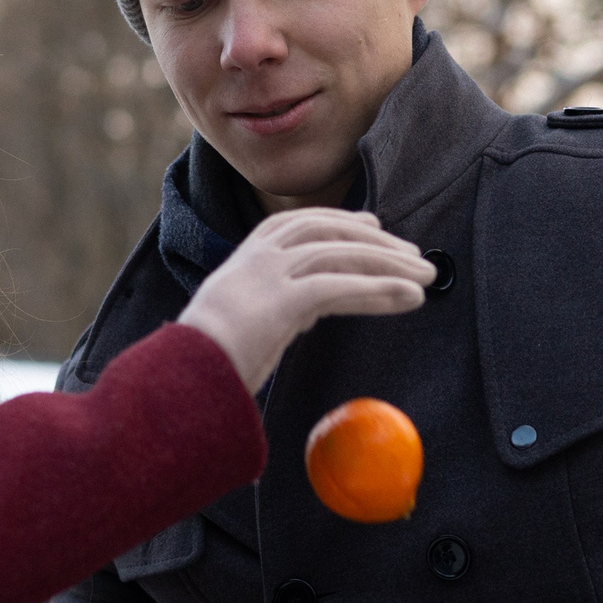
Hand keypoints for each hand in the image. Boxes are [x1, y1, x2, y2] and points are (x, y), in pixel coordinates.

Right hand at [177, 208, 432, 390]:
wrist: (178, 381)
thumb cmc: (203, 364)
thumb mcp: (236, 323)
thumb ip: (270, 310)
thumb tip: (302, 317)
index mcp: (243, 259)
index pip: (299, 224)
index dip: (340, 221)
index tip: (373, 224)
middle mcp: (257, 258)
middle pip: (328, 232)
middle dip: (376, 242)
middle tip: (414, 255)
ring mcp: (269, 276)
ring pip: (341, 255)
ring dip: (389, 265)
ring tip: (425, 278)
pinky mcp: (284, 302)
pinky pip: (342, 287)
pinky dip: (381, 290)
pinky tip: (409, 298)